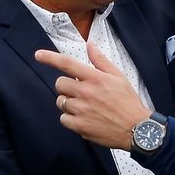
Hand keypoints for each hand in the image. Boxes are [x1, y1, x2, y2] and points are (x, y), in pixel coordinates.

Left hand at [34, 42, 148, 149]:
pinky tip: (83, 118)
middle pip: (60, 84)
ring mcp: (81, 110)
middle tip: (80, 91)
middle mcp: (86, 92)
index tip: (38, 55)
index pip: (67, 64)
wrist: (136, 129)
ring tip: (84, 106)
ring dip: (68, 102)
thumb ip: (100, 60)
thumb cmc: (128, 101)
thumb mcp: (118, 76)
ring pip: (61, 101)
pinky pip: (63, 118)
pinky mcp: (80, 126)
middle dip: (66, 86)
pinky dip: (70, 118)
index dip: (50, 58)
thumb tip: (89, 44)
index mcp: (95, 78)